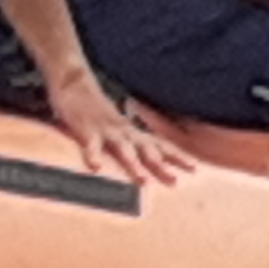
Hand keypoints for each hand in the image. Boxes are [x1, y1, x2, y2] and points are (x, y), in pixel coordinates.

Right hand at [48, 73, 194, 187]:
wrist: (75, 84)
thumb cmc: (97, 111)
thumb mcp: (118, 127)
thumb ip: (130, 143)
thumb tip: (145, 160)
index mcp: (133, 132)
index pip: (160, 146)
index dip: (177, 157)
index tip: (194, 169)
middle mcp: (124, 132)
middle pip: (147, 151)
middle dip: (161, 168)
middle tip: (175, 183)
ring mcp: (106, 131)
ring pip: (123, 149)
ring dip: (134, 165)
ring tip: (142, 182)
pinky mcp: (87, 130)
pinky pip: (90, 145)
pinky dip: (93, 156)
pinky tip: (96, 168)